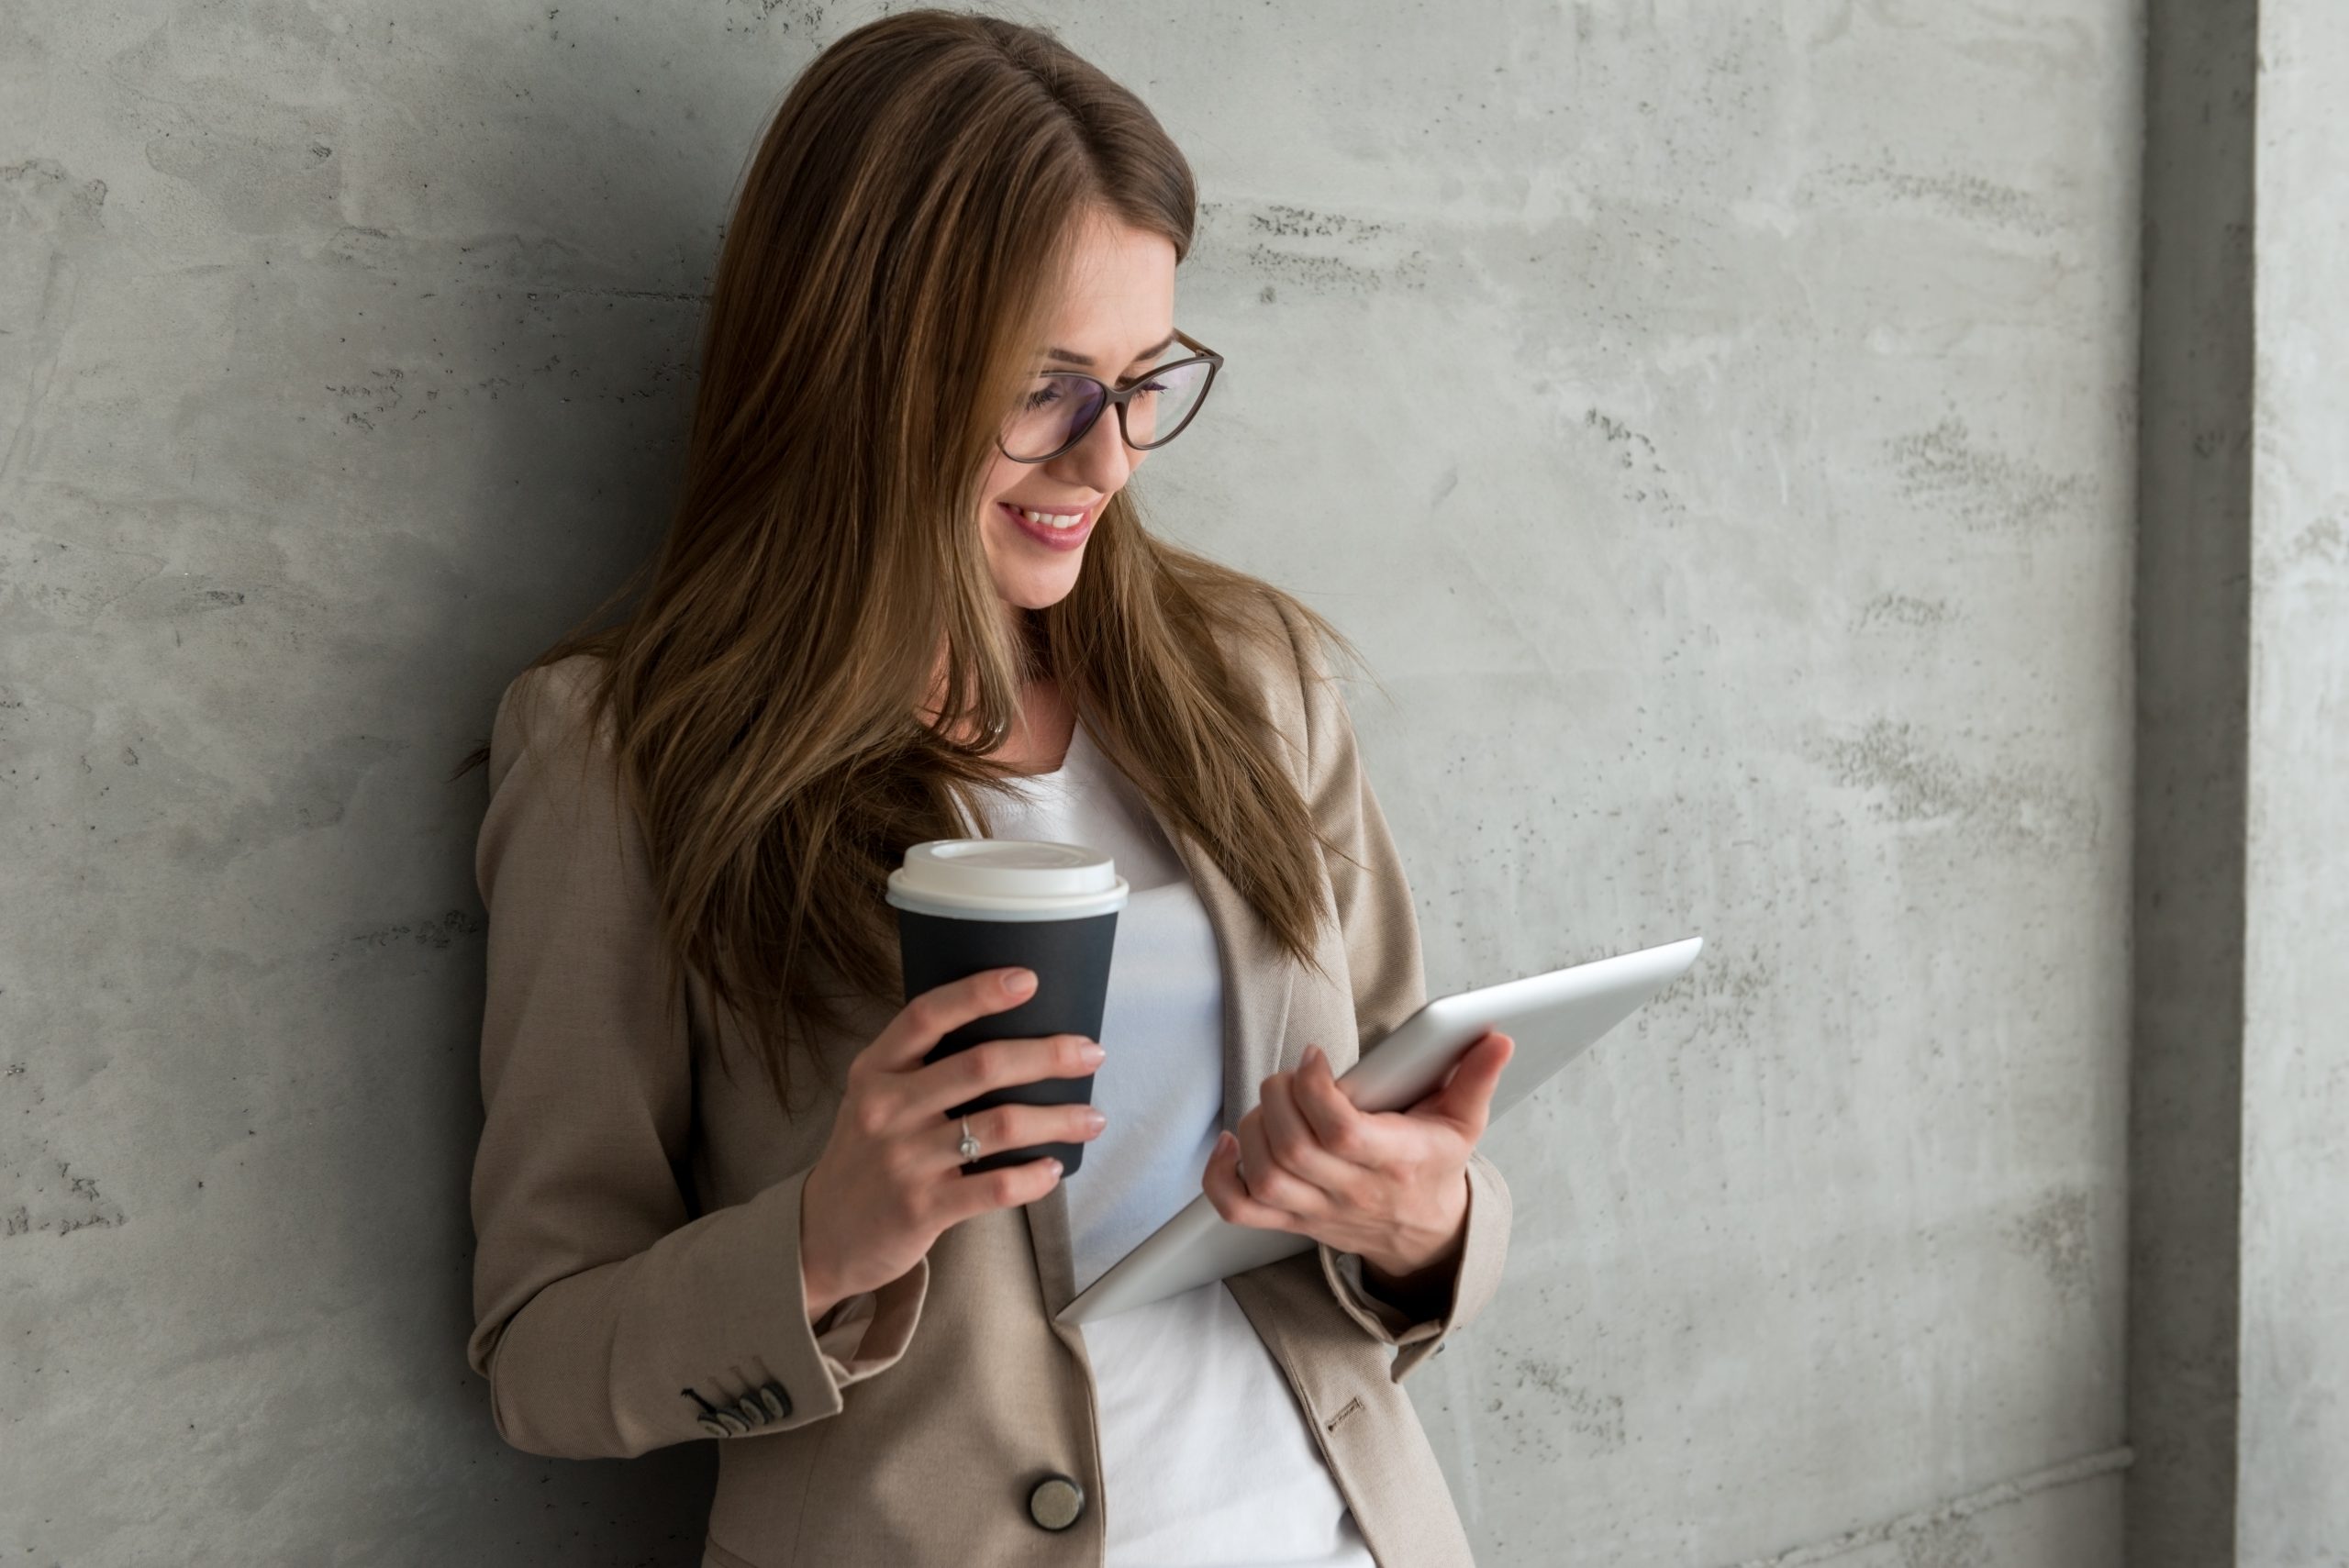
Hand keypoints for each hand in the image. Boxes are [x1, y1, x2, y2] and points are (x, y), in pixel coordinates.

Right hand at [798, 966, 1109, 1323]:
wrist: (823, 1235)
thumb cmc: (867, 1155)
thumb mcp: (876, 1098)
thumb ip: (923, 1069)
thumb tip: (1013, 1036)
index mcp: (876, 1070)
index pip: (927, 1015)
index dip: (978, 993)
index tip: (1029, 980)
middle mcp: (886, 1108)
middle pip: (981, 1066)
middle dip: (1047, 1056)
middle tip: (1090, 1053)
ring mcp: (904, 1160)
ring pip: (1000, 1125)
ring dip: (1057, 1119)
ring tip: (1092, 1118)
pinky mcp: (922, 1209)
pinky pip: (994, 1187)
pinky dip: (1033, 1177)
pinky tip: (1054, 1168)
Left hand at [1201, 1029, 1513, 1284]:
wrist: (1424, 1237)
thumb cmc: (1435, 1167)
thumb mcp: (1463, 1122)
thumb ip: (1478, 1078)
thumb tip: (1497, 1038)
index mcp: (1394, 1161)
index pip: (1341, 1131)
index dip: (1315, 1090)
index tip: (1315, 1058)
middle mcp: (1351, 1190)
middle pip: (1293, 1149)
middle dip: (1278, 1098)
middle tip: (1291, 1075)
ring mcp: (1316, 1210)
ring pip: (1264, 1175)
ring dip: (1254, 1126)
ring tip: (1273, 1100)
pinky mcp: (1291, 1221)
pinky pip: (1238, 1208)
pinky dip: (1220, 1175)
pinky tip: (1230, 1141)